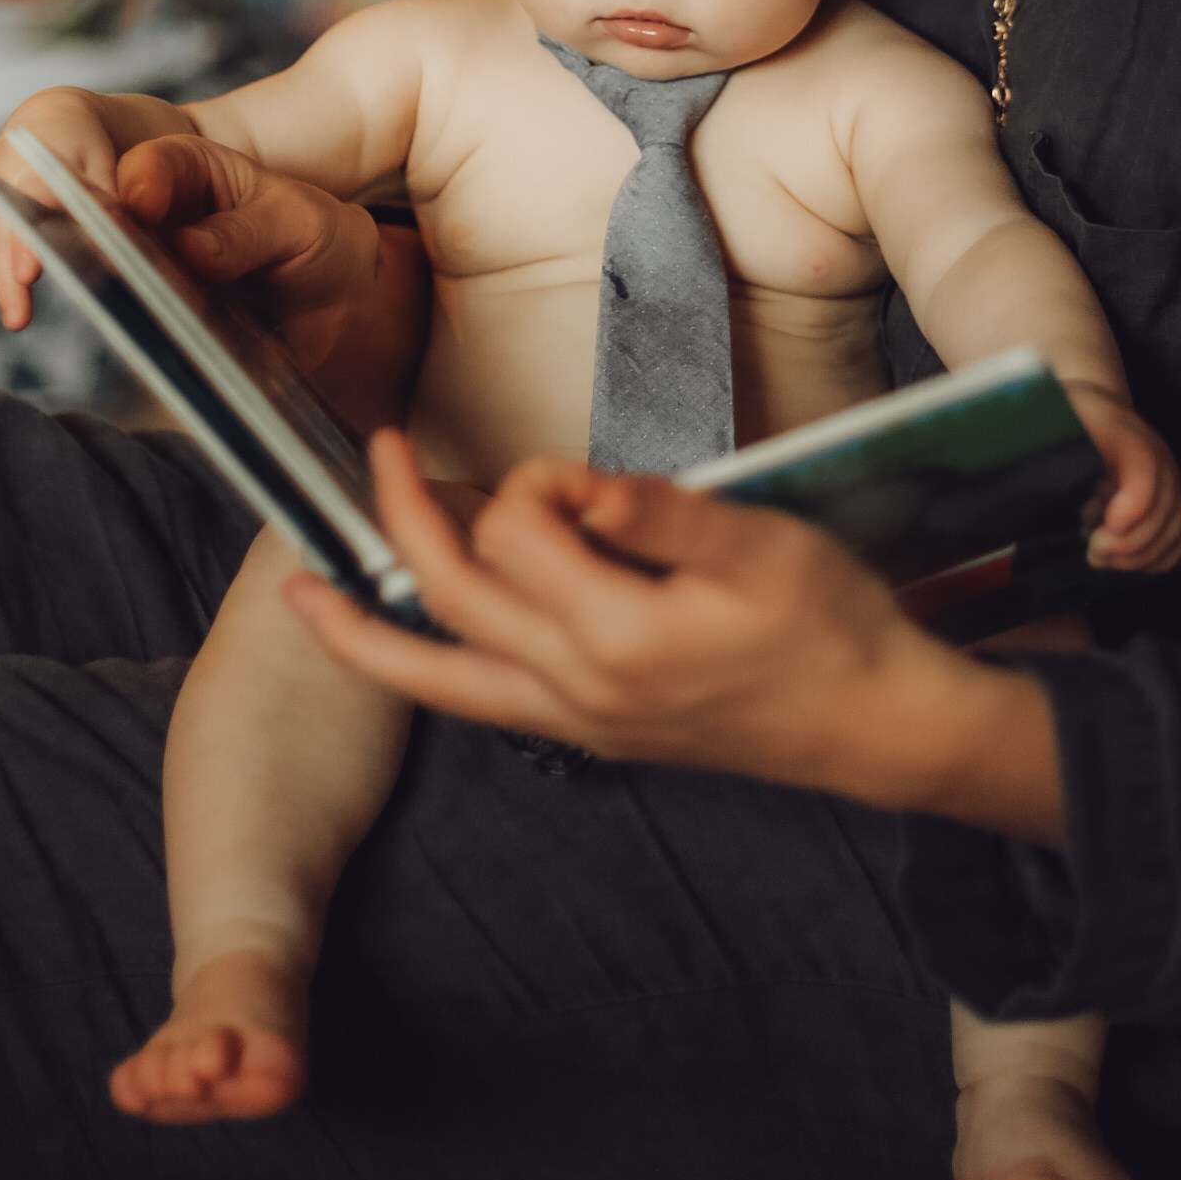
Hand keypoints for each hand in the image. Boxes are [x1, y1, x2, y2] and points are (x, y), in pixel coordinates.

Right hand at [0, 86, 122, 336]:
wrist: (55, 121)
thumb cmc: (91, 148)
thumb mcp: (110, 165)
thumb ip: (107, 203)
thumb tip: (112, 248)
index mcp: (43, 148)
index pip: (34, 194)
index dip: (29, 235)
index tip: (28, 272)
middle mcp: (5, 169)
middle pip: (2, 226)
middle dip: (6, 273)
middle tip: (17, 317)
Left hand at [284, 434, 1065, 837]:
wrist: (876, 726)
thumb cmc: (832, 630)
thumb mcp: (764, 550)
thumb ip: (665, 516)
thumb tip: (586, 488)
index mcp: (620, 638)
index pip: (522, 534)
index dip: (540, 482)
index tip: (589, 476)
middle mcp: (579, 690)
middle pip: (450, 596)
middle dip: (403, 515)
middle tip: (384, 448)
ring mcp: (577, 720)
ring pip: (437, 676)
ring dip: (365, 629)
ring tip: (304, 594)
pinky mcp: (588, 730)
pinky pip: (473, 704)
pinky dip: (416, 671)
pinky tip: (395, 645)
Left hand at [1064, 387, 1180, 574]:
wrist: (1099, 405)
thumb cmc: (1072, 421)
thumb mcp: (1055, 429)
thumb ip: (1049, 458)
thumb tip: (1040, 495)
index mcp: (1128, 437)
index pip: (1145, 472)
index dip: (1131, 509)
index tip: (1098, 534)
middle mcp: (1159, 458)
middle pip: (1164, 510)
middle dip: (1127, 544)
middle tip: (1093, 552)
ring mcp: (1171, 480)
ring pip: (1176, 529)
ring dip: (1140, 556)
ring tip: (1105, 557)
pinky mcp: (1175, 498)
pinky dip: (1159, 556)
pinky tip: (1129, 559)